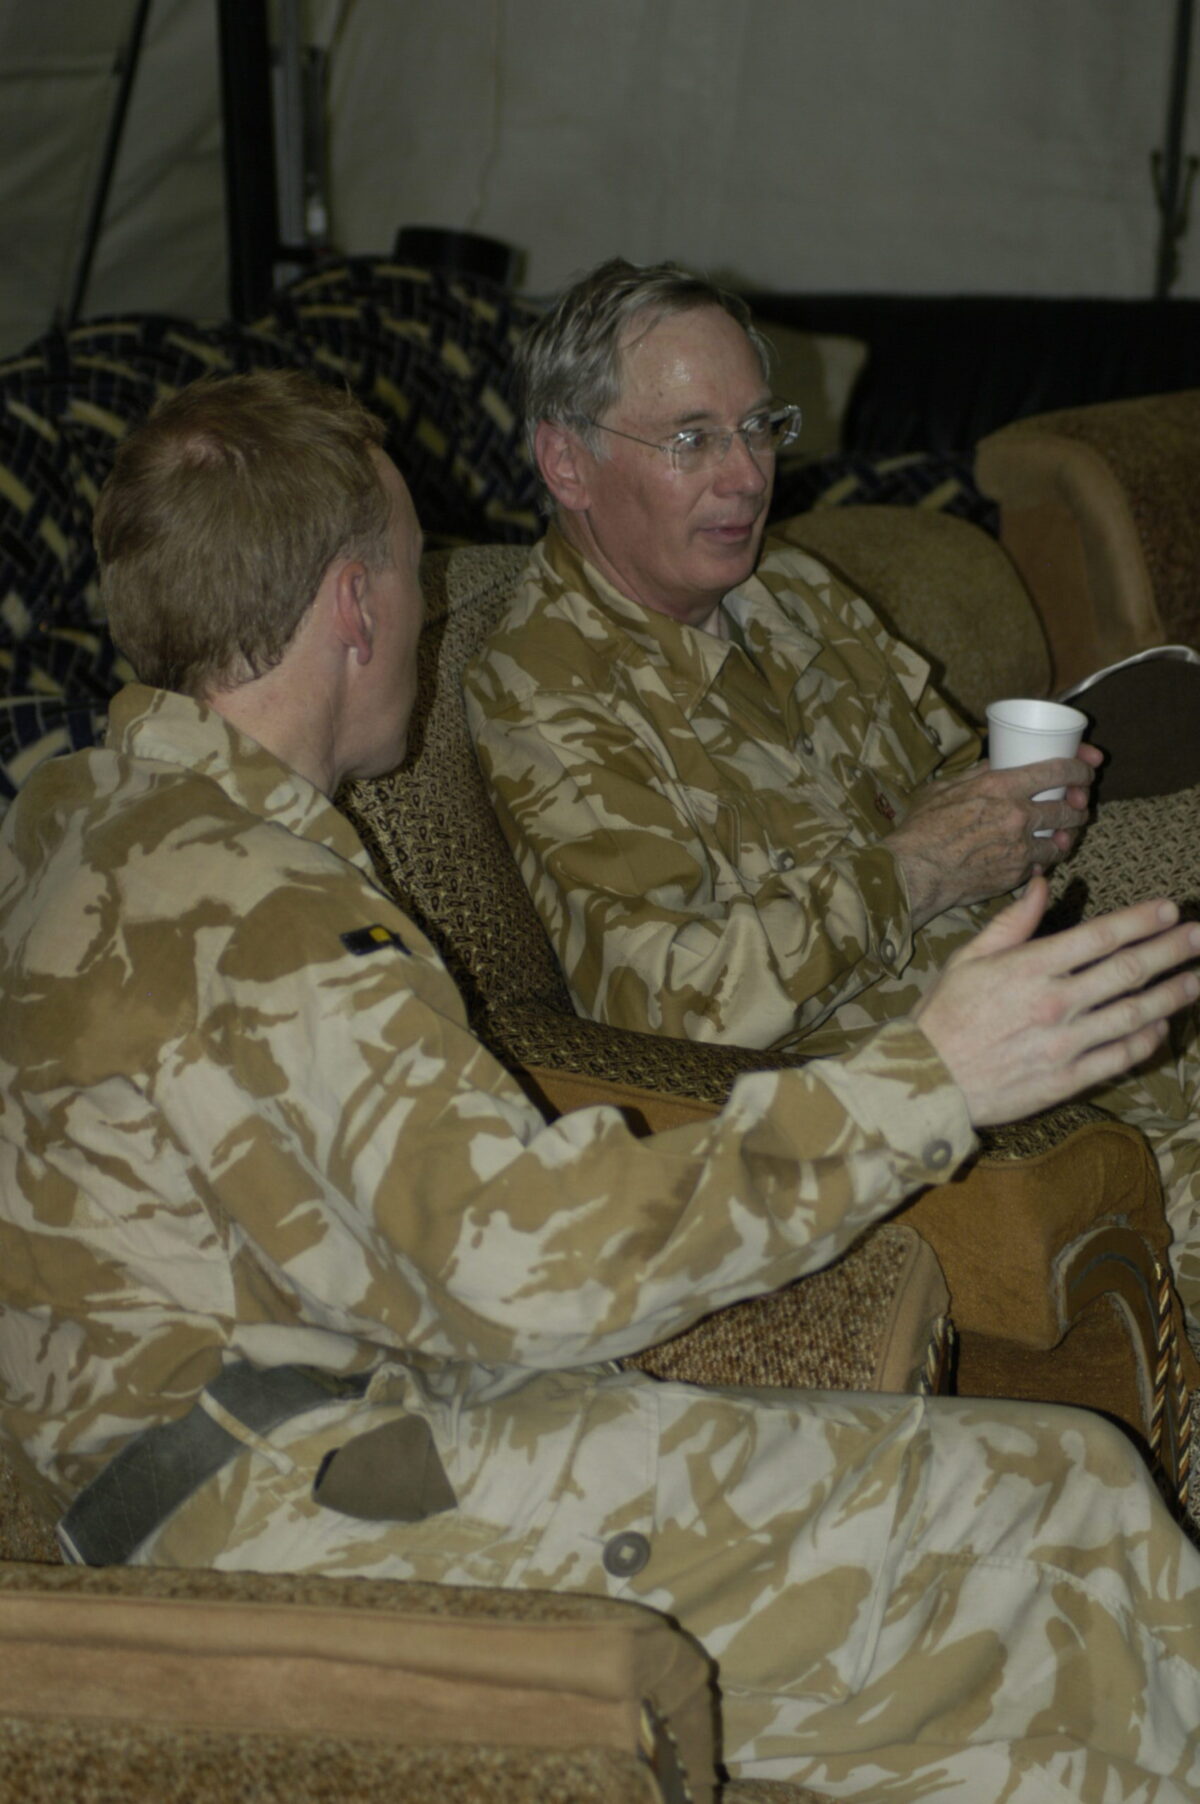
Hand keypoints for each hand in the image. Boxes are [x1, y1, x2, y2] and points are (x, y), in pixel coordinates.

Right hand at [889, 747, 1099, 927]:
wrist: (915, 872)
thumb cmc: (922, 828)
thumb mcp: (943, 788)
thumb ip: (976, 774)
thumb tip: (997, 763)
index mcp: (1001, 787)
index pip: (1059, 772)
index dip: (1081, 768)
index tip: (1087, 769)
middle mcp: (1018, 816)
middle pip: (1069, 808)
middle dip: (1080, 805)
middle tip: (1078, 804)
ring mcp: (1020, 849)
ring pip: (1062, 841)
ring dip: (1067, 835)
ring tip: (1063, 832)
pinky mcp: (1017, 875)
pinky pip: (1042, 866)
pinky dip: (1043, 860)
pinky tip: (1037, 856)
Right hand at [911, 874, 1199, 1125]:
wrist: (926, 1082)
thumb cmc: (942, 1016)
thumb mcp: (966, 959)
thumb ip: (1010, 923)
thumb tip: (1043, 885)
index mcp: (1029, 968)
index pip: (1099, 936)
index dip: (1140, 921)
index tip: (1170, 910)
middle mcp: (1054, 1003)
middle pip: (1127, 971)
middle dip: (1172, 951)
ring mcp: (1064, 1044)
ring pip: (1134, 1014)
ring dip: (1173, 994)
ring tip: (1197, 979)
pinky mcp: (1067, 1079)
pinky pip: (1119, 1056)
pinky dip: (1147, 1040)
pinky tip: (1162, 1026)